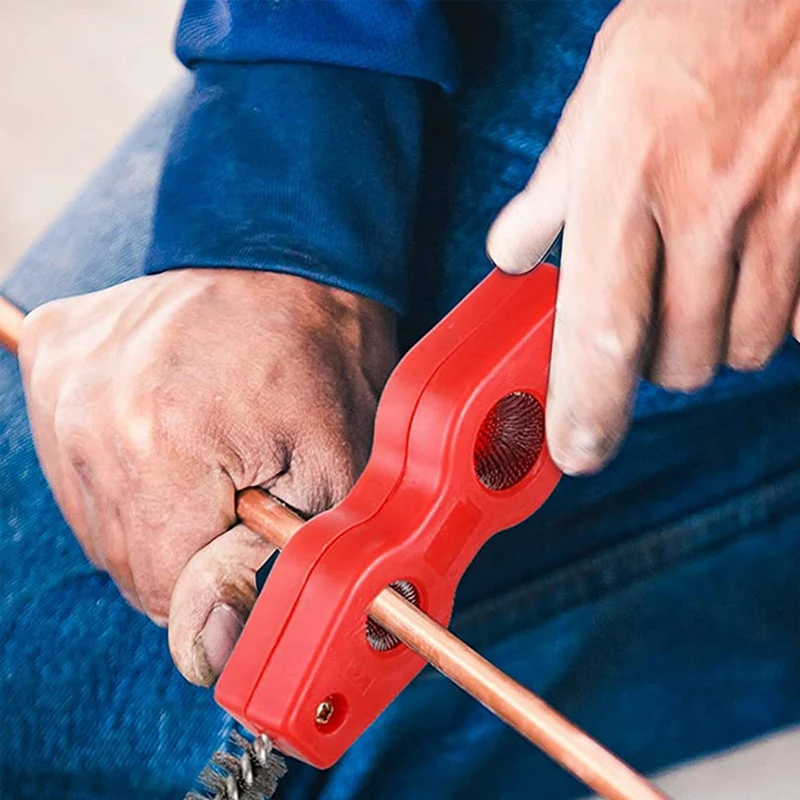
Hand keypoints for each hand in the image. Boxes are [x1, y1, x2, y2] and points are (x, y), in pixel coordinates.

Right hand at [18, 269, 396, 684]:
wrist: (287, 255)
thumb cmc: (322, 351)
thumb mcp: (336, 465)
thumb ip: (276, 564)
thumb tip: (210, 646)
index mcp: (158, 448)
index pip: (166, 591)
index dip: (223, 585)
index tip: (254, 550)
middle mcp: (86, 418)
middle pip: (130, 560)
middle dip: (194, 547)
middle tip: (243, 488)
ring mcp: (61, 387)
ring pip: (102, 519)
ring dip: (161, 509)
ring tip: (210, 451)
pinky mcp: (52, 363)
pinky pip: (81, 460)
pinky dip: (128, 465)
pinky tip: (172, 425)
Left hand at [487, 0, 799, 474]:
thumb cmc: (682, 37)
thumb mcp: (593, 108)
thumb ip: (546, 197)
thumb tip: (510, 257)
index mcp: (621, 184)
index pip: (599, 331)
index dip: (586, 408)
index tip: (578, 452)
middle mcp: (701, 210)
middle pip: (678, 362)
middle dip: (656, 365)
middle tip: (650, 324)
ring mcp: (780, 215)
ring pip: (743, 347)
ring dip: (716, 340)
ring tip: (705, 287)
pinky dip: (775, 313)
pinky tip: (760, 267)